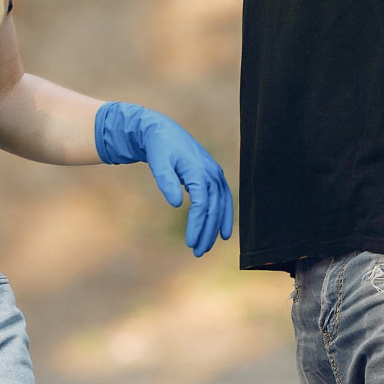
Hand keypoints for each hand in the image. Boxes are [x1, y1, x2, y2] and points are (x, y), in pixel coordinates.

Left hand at [94, 101, 233, 256]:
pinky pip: (224, 199)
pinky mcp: (214, 176)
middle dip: (207, 231)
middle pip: (214, 207)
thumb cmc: (159, 148)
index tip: (190, 242)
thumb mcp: (158, 162)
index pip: (202, 203)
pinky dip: (225, 215)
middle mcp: (211, 172)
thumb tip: (176, 204)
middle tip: (197, 252)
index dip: (197, 224)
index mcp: (198, 169)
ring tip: (207, 247)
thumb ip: (166, 181)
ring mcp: (215, 173)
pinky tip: (222, 232)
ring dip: (216, 227)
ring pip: (221, 205)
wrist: (163, 131)